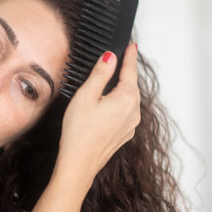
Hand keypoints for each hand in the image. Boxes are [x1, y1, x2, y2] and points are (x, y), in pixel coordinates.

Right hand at [55, 43, 140, 187]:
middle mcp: (133, 112)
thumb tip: (110, 58)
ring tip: (114, 79)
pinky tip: (109, 103)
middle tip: (122, 59)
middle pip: (131, 85)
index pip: (130, 72)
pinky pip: (125, 112)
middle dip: (126, 72)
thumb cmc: (79, 132)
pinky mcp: (124, 134)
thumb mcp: (86, 96)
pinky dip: (120, 102)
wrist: (78, 164)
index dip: (130, 57)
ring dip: (123, 88)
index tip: (132, 46)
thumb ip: (100, 74)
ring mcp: (130, 125)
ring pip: (129, 99)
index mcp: (126, 99)